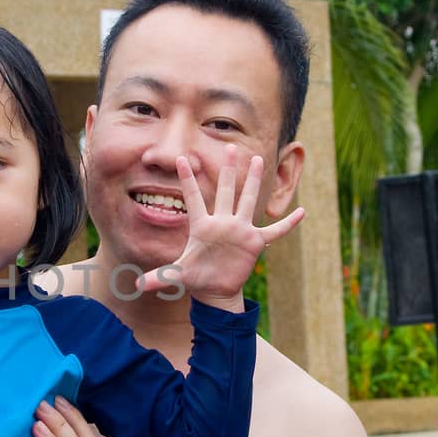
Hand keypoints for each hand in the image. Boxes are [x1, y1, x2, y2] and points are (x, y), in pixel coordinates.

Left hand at [138, 145, 303, 309]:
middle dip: (229, 170)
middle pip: (226, 191)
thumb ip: (159, 278)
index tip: (180, 158)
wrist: (214, 290)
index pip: (193, 198)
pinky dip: (288, 223)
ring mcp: (240, 230)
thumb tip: (135, 287)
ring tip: (258, 160)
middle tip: (232, 146)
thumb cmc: (196, 278)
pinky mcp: (254, 243)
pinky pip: (275, 231)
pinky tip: (302, 212)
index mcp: (202, 226)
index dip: (187, 179)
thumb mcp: (176, 276)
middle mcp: (222, 223)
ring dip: (254, 182)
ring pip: (248, 201)